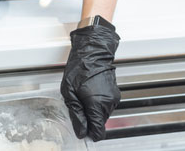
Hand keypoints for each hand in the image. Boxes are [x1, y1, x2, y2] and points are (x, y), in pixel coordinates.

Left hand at [60, 23, 120, 140]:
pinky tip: (89, 92)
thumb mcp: (69, 93)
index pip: (98, 131)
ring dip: (93, 110)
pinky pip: (105, 105)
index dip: (89, 133)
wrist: (92, 50)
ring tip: (83, 95)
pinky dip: (97, 103)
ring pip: (102, 114)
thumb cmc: (79, 67)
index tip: (82, 130)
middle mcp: (108, 102)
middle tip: (77, 105)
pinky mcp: (115, 93)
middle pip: (99, 123)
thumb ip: (76, 115)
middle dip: (89, 119)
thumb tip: (81, 131)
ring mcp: (113, 97)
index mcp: (97, 104)